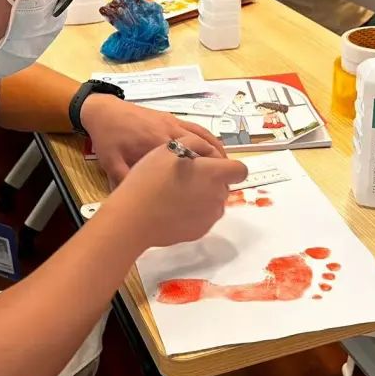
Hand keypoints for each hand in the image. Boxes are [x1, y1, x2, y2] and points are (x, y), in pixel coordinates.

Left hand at [82, 95, 225, 186]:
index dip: (205, 170)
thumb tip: (137, 202)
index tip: (215, 186)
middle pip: (202, 144)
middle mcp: (169, 131)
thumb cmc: (108, 138)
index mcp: (157, 143)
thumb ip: (125, 181)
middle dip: (217, 162)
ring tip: (226, 166)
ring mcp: (172, 122)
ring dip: (217, 149)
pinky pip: (195, 127)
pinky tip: (214, 148)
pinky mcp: (170, 118)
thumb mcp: (112, 163)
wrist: (102, 111)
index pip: (189, 156)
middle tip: (226, 180)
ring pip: (203, 134)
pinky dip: (208, 138)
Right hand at [101, 134, 248, 247]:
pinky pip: (202, 217)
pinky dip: (193, 213)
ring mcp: (210, 217)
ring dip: (202, 196)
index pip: (240, 169)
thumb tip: (207, 151)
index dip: (227, 165)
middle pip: (223, 185)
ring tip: (175, 193)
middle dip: (210, 179)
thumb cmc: (149, 180)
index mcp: (214, 174)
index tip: (209, 165)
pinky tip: (172, 208)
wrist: (134, 217)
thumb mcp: (169, 148)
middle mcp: (218, 196)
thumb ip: (195, 143)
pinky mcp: (200, 232)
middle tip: (184, 176)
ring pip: (213, 202)